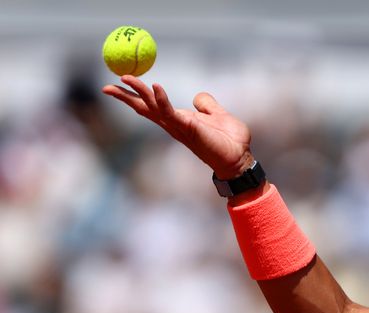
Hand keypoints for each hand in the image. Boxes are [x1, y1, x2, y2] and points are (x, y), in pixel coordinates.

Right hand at [102, 75, 253, 178]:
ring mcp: (179, 127)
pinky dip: (161, 99)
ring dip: (138, 92)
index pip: (152, 106)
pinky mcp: (188, 128)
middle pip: (144, 108)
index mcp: (179, 120)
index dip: (136, 96)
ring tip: (125, 77)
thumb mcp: (217, 115)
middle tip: (106, 86)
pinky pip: (170, 112)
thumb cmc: (230, 140)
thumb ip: (206, 105)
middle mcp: (175, 124)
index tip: (120, 85)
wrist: (240, 157)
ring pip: (152, 107)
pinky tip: (154, 87)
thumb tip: (197, 97)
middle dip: (125, 97)